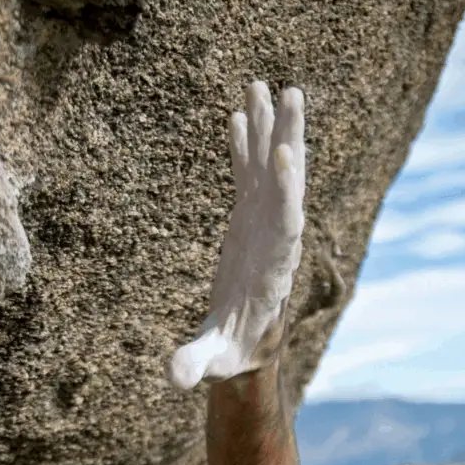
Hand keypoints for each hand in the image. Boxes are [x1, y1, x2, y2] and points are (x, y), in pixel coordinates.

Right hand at [171, 81, 305, 389]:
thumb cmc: (230, 356)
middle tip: (291, 93)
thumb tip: (173, 378)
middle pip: (287, 185)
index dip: (285, 191)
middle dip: (288, 140)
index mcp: (273, 269)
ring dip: (270, 129)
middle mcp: (276, 240)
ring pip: (270, 170)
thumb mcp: (211, 362)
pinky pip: (247, 176)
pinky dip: (245, 146)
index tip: (285, 154)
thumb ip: (195, 365)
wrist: (245, 346)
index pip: (286, 224)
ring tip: (264, 85)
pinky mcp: (247, 221)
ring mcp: (263, 226)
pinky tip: (239, 115)